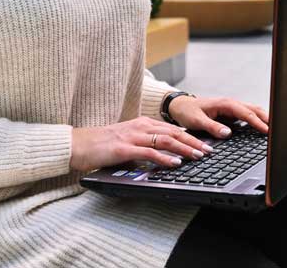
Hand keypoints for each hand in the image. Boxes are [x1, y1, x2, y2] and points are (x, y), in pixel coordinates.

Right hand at [70, 117, 213, 171]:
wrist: (78, 143)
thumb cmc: (102, 144)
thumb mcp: (128, 140)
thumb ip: (145, 145)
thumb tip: (164, 156)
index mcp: (143, 123)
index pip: (172, 128)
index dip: (190, 136)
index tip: (204, 143)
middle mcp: (140, 126)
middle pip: (174, 132)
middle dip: (194, 141)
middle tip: (208, 150)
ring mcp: (133, 136)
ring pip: (166, 140)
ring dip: (184, 148)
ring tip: (198, 156)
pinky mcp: (125, 148)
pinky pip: (149, 152)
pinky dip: (165, 158)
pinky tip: (175, 163)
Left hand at [168, 96, 268, 138]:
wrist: (180, 106)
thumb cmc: (188, 111)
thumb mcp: (197, 121)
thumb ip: (212, 127)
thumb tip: (227, 133)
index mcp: (225, 104)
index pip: (246, 113)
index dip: (258, 122)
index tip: (267, 131)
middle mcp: (231, 104)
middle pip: (255, 110)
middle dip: (267, 118)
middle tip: (278, 131)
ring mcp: (232, 108)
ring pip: (253, 111)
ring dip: (264, 118)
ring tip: (275, 129)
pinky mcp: (231, 113)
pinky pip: (248, 115)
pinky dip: (257, 120)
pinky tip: (262, 128)